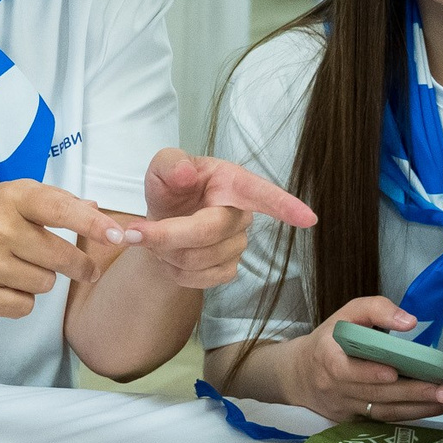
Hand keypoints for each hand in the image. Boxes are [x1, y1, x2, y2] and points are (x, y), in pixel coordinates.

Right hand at [0, 181, 129, 317]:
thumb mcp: (14, 199)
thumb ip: (57, 203)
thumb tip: (100, 213)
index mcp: (10, 197)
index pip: (59, 209)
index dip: (92, 225)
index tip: (119, 236)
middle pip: (60, 256)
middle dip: (79, 266)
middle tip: (86, 270)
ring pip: (45, 284)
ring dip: (41, 280)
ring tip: (18, 268)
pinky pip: (25, 306)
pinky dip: (22, 299)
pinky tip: (3, 284)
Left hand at [124, 149, 315, 290]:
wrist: (163, 222)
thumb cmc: (171, 189)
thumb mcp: (163, 168)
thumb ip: (169, 164)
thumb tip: (185, 174)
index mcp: (232, 183)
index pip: (262, 194)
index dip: (286, 206)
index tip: (309, 219)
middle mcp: (241, 214)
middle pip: (208, 232)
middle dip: (166, 234)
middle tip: (133, 232)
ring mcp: (238, 245)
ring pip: (199, 259)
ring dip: (165, 252)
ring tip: (157, 238)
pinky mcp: (227, 270)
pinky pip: (200, 279)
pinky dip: (174, 271)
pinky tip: (170, 257)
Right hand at [277, 295, 442, 424]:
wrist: (301, 374)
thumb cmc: (330, 339)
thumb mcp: (345, 315)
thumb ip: (375, 310)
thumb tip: (409, 321)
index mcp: (329, 358)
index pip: (347, 370)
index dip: (369, 373)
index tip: (393, 373)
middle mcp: (335, 387)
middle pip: (374, 393)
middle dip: (410, 392)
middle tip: (441, 389)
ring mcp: (345, 407)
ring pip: (382, 411)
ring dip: (416, 407)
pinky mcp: (355, 420)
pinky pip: (383, 420)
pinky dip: (409, 415)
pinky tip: (432, 409)